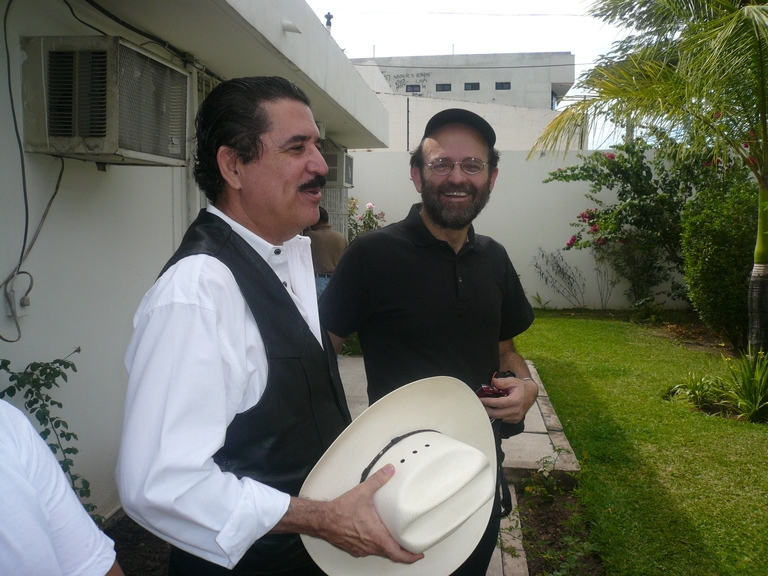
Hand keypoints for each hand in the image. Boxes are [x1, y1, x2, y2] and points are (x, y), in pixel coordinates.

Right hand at [278, 465, 423, 563]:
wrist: (321, 520)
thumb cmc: (340, 511)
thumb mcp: (362, 492)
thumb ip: (378, 480)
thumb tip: (390, 471)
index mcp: (376, 536)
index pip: (397, 553)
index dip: (410, 556)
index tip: (418, 555)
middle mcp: (369, 546)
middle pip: (390, 554)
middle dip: (402, 552)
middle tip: (411, 548)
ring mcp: (360, 549)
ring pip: (379, 552)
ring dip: (388, 548)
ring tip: (395, 541)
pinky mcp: (353, 548)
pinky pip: (368, 550)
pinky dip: (375, 546)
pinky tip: (375, 537)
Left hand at [479, 373, 536, 423]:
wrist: (531, 394)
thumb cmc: (520, 387)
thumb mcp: (513, 381)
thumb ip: (503, 382)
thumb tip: (494, 381)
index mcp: (516, 400)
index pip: (500, 403)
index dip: (489, 402)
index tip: (480, 400)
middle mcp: (517, 410)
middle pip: (497, 413)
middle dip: (487, 410)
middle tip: (479, 404)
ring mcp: (516, 417)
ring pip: (499, 418)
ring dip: (491, 413)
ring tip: (484, 407)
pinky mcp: (515, 420)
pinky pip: (503, 420)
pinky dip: (497, 415)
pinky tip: (492, 410)